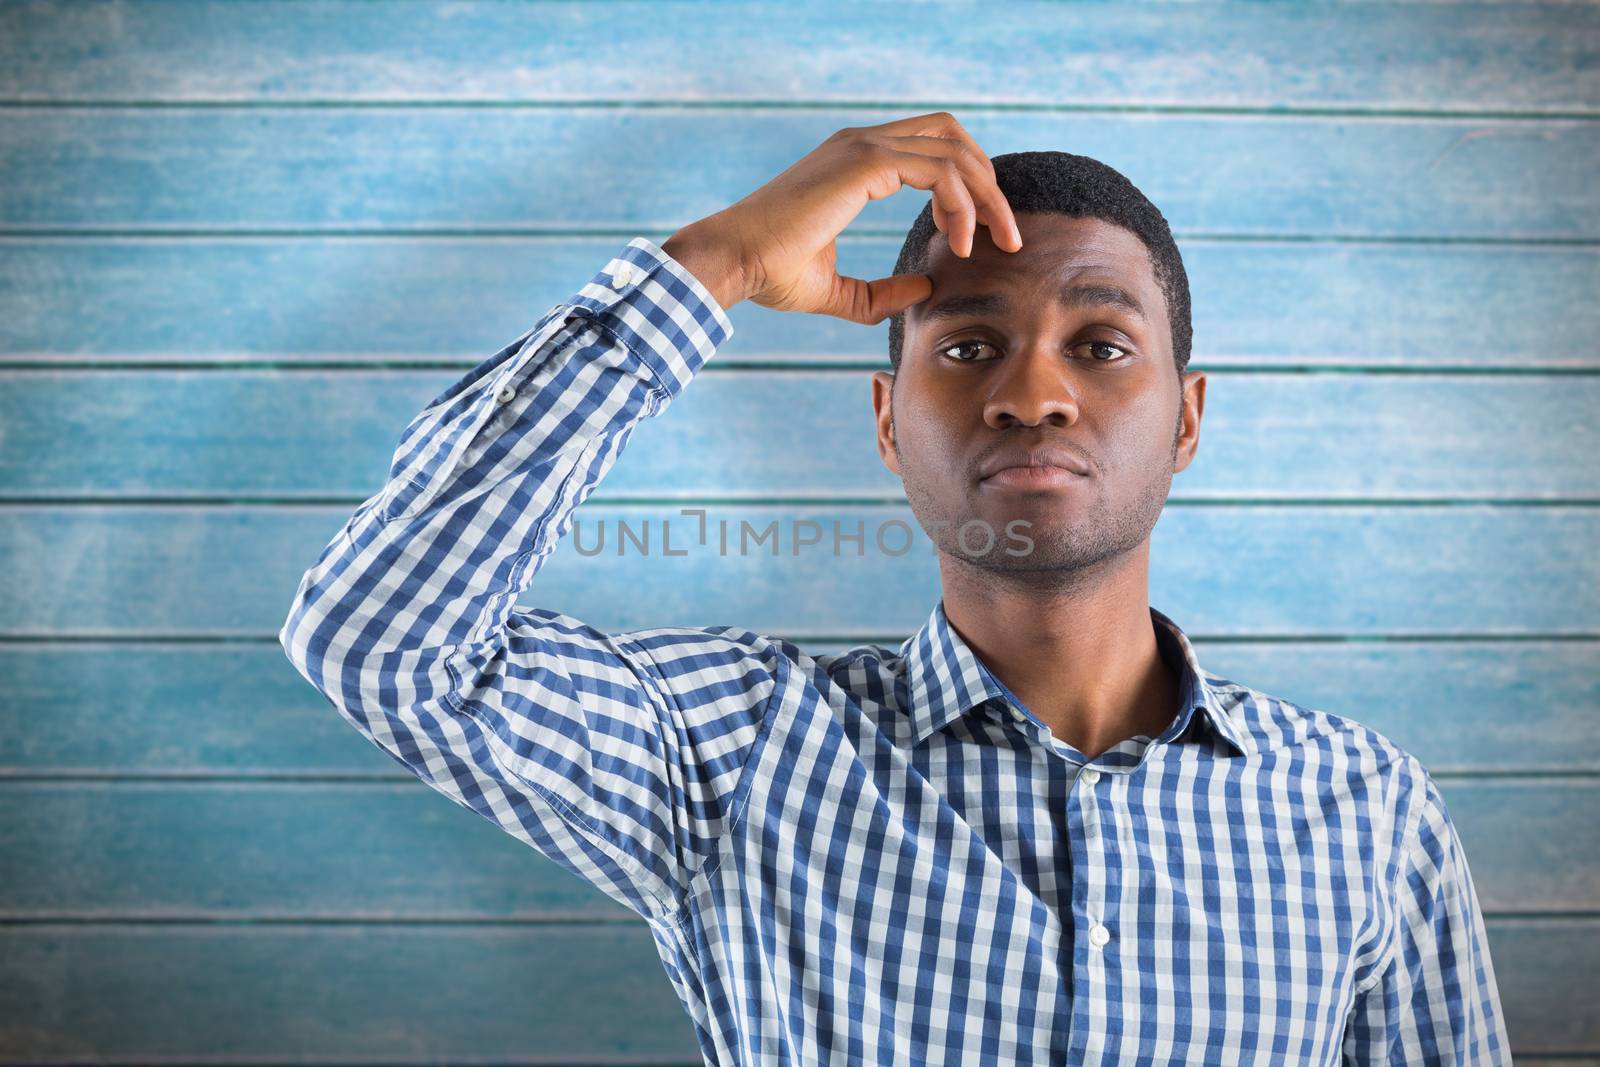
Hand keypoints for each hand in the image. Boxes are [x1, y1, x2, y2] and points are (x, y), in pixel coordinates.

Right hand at [661, 111, 1022, 323]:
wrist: (733, 262)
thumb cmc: (770, 273)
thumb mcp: (838, 292)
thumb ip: (881, 293)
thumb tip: (926, 288)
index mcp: (855, 161)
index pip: (933, 147)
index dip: (967, 185)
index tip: (978, 237)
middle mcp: (862, 143)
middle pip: (953, 136)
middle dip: (989, 183)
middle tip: (1006, 236)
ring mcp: (863, 147)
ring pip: (955, 149)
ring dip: (985, 195)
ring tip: (992, 242)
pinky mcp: (864, 163)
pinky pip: (940, 170)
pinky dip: (960, 204)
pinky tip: (957, 242)